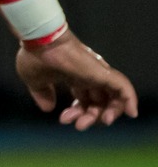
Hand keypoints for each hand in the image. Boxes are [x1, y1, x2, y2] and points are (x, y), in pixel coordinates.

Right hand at [14, 33, 137, 130]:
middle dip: (91, 117)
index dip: (77, 112)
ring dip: (109, 113)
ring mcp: (97, 74)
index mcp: (73, 76)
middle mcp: (88, 76)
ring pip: (114, 98)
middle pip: (99, 101)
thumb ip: (42, 94)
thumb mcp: (35, 81)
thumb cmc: (35, 57)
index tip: (64, 118)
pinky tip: (131, 113)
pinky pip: (124, 89)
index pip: (84, 98)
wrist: (41, 42)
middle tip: (79, 125)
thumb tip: (48, 108)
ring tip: (101, 121)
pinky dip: (130, 101)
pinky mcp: (103, 73)